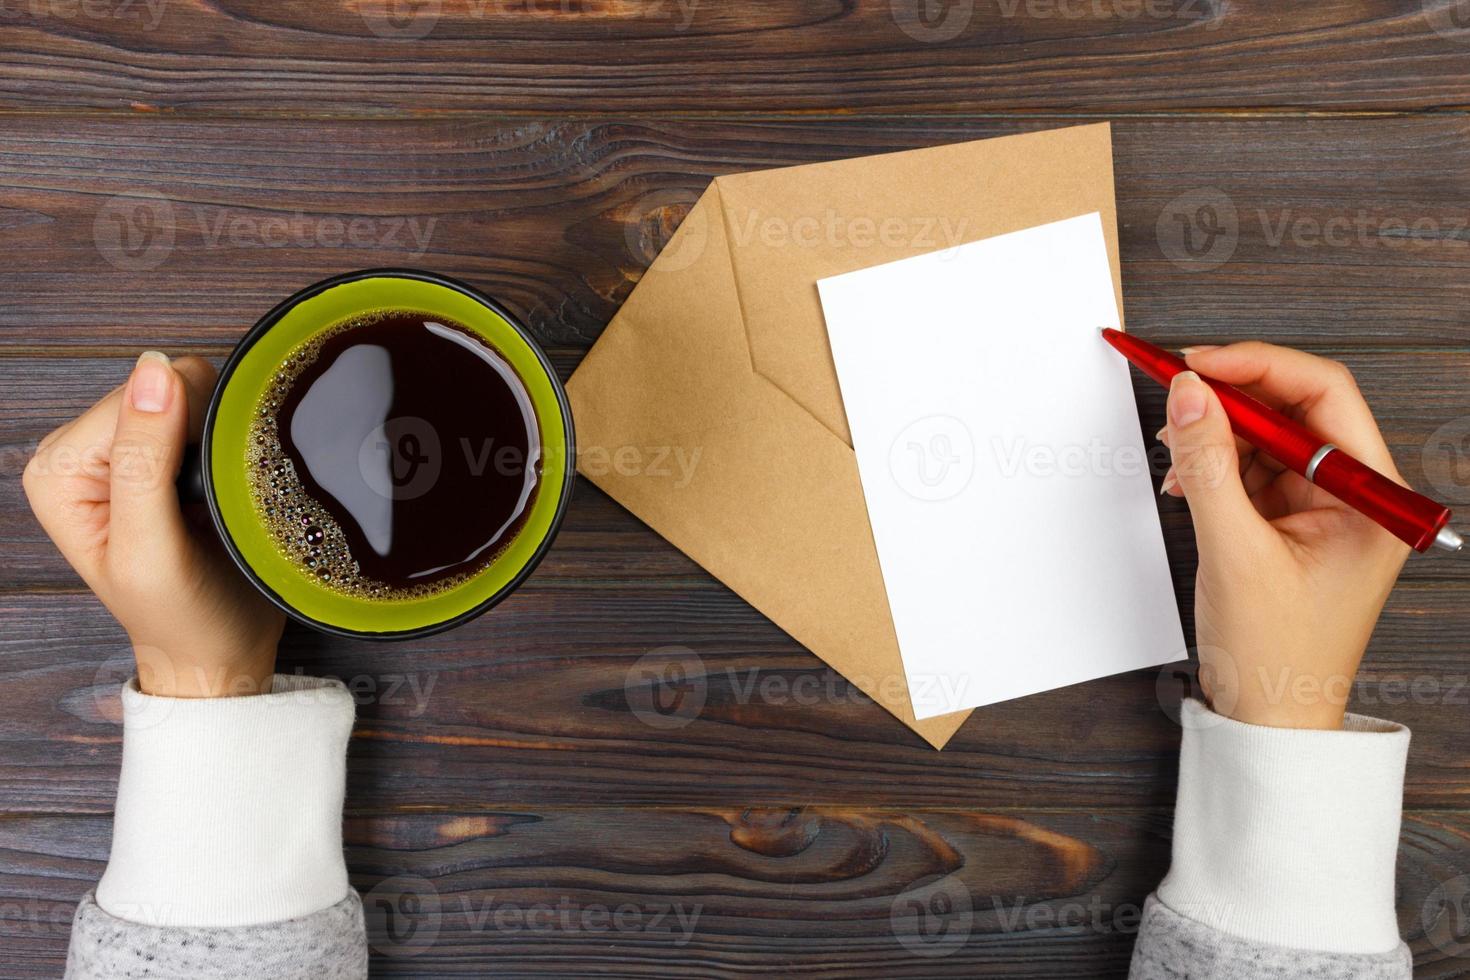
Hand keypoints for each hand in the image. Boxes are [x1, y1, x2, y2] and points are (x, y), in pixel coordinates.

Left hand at [23, 352, 283, 697]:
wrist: (216, 650)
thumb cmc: (181, 615)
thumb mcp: (152, 547)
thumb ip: (144, 460)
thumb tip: (154, 370)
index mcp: (59, 470)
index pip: (133, 397)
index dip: (180, 434)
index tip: (193, 491)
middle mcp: (84, 453)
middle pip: (159, 389)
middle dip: (196, 437)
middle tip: (202, 499)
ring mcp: (126, 453)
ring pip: (188, 395)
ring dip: (214, 440)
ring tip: (211, 495)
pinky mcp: (164, 457)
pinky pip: (206, 413)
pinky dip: (225, 442)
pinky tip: (218, 485)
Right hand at [1159, 342, 1409, 729]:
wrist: (1268, 721)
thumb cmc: (1275, 657)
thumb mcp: (1233, 552)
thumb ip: (1208, 466)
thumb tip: (1187, 395)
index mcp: (1371, 500)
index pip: (1324, 395)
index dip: (1258, 368)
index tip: (1199, 363)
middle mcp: (1357, 497)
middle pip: (1295, 409)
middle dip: (1231, 398)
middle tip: (1177, 390)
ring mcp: (1324, 510)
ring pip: (1268, 436)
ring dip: (1217, 434)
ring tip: (1176, 452)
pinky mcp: (1293, 523)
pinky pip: (1252, 469)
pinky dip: (1215, 465)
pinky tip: (1186, 478)